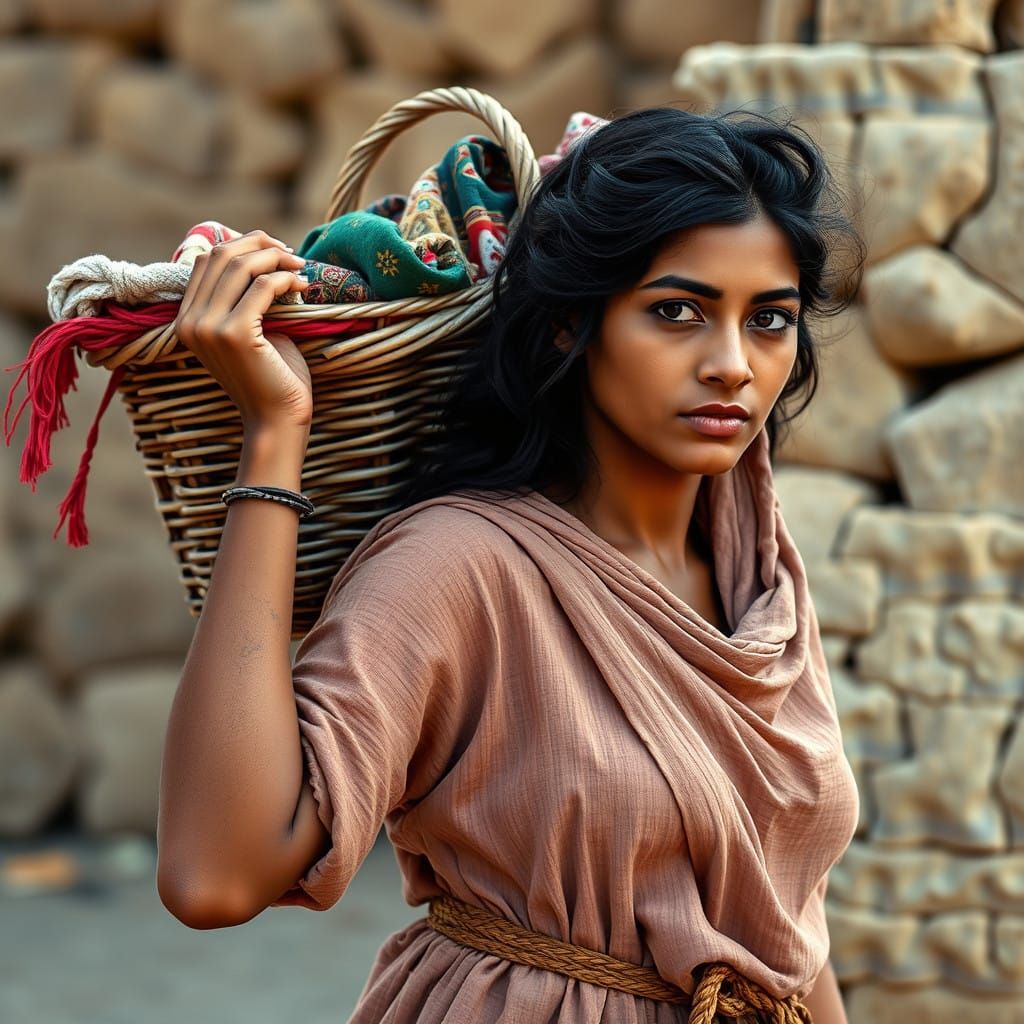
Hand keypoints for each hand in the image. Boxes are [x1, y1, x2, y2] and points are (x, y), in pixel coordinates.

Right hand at [174, 230, 313, 430]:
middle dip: (260, 244)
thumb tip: (261, 254)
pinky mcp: (234, 333)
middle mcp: (190, 321)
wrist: (277, 418)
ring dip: (276, 259)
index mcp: (187, 319)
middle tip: (291, 253)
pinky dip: (285, 279)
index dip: (242, 245)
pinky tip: (302, 285)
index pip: (207, 260)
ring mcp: (208, 327)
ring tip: (299, 267)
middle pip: (222, 255)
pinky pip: (263, 286)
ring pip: (241, 266)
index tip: (275, 252)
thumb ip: (244, 297)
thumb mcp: (250, 329)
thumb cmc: (272, 376)